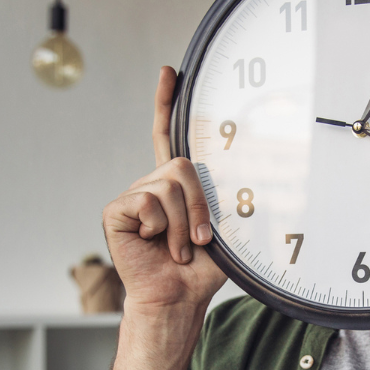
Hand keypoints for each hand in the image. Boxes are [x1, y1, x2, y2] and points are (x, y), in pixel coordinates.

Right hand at [102, 66, 225, 315]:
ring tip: (178, 248)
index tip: (169, 72)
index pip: (165, 136)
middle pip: (181, 164)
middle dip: (198, 204)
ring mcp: (132, 197)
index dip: (165, 103)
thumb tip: (254, 180)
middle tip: (198, 238)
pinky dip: (160, 227)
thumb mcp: (223, 227)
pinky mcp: (116, 211)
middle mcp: (150, 185)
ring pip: (167, 185)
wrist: (178, 298)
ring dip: (181, 223)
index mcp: (173, 185)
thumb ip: (225, 199)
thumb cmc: (201, 268)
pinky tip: (155, 245)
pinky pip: (147, 201)